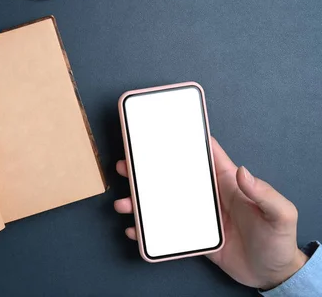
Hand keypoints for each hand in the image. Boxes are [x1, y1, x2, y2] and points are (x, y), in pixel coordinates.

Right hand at [114, 137, 306, 289]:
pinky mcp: (192, 235)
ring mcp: (197, 214)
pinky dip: (148, 229)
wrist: (271, 274)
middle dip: (148, 168)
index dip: (188, 137)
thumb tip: (243, 171)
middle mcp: (208, 194)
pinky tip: (134, 229)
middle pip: (174, 175)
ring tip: (123, 202)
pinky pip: (165, 229)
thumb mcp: (280, 215)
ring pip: (163, 201)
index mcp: (227, 182)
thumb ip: (264, 193)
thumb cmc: (278, 241)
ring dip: (141, 200)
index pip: (207, 153)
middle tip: (127, 164)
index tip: (162, 128)